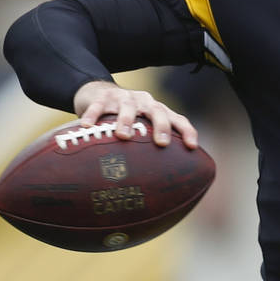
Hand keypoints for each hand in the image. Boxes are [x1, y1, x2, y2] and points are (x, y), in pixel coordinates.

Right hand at [73, 80, 197, 148]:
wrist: (98, 93)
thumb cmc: (124, 119)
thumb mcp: (139, 127)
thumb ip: (147, 148)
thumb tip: (153, 186)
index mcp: (156, 110)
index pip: (177, 119)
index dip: (186, 131)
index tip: (192, 147)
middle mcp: (143, 102)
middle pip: (157, 110)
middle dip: (162, 126)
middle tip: (162, 142)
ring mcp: (123, 98)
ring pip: (128, 106)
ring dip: (127, 120)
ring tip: (123, 136)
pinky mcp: (102, 98)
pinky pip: (97, 106)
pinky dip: (93, 115)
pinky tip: (87, 126)